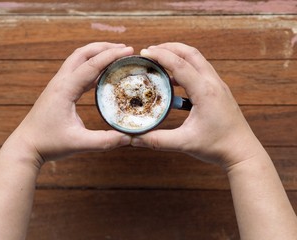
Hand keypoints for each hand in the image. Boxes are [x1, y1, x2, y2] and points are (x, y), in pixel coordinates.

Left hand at [8, 42, 133, 164]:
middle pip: (83, 53)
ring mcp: (58, 85)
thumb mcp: (79, 143)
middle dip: (104, 47)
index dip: (112, 55)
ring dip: (96, 54)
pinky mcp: (59, 90)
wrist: (26, 145)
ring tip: (115, 55)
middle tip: (124, 49)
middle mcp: (60, 82)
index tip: (129, 50)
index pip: (92, 65)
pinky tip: (102, 73)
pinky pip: (77, 71)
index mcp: (65, 89)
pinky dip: (92, 67)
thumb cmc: (48, 143)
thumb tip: (129, 137)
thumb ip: (105, 141)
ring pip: (78, 59)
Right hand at [131, 43, 261, 168]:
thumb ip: (157, 140)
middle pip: (191, 53)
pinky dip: (187, 67)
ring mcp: (218, 85)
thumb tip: (134, 139)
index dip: (160, 55)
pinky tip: (175, 79)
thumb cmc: (218, 146)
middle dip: (169, 47)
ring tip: (161, 59)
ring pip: (198, 59)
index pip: (179, 64)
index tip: (143, 52)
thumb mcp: (184, 143)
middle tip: (150, 50)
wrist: (242, 152)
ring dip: (179, 54)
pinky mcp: (219, 91)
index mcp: (205, 91)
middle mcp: (213, 83)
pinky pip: (202, 70)